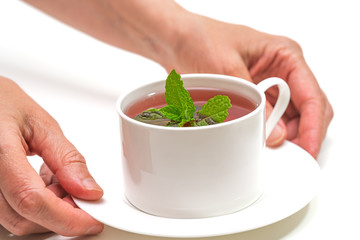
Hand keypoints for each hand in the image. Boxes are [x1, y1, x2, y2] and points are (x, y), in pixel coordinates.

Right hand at [0, 76, 103, 235]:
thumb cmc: (3, 103)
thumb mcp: (42, 124)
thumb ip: (67, 159)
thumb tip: (89, 190)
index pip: (32, 199)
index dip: (66, 218)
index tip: (92, 220)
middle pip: (24, 218)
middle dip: (61, 214)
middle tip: (80, 193)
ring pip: (17, 220)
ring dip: (49, 209)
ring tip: (57, 178)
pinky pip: (10, 212)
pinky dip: (36, 205)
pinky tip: (42, 182)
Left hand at [160, 14, 332, 157]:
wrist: (177, 40)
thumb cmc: (201, 39)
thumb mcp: (227, 68)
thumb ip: (255, 102)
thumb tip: (275, 135)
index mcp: (285, 56)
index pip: (312, 96)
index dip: (314, 127)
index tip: (308, 150)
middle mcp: (282, 71)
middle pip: (307, 111)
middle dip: (302, 135)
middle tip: (289, 157)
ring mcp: (269, 85)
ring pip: (290, 118)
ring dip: (285, 136)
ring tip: (272, 152)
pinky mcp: (255, 95)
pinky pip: (270, 118)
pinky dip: (268, 132)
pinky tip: (260, 141)